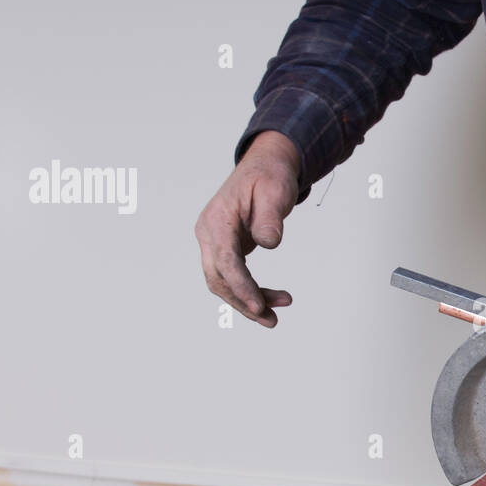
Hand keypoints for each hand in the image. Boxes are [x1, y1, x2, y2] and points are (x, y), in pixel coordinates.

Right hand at [194, 130, 299, 327]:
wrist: (266, 165)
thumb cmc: (270, 176)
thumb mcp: (275, 191)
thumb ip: (270, 217)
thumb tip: (269, 244)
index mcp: (217, 219)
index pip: (225, 260)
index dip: (241, 286)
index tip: (258, 306)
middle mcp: (209, 233)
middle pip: (219, 278)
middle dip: (244, 302)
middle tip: (272, 320)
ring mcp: (215, 241)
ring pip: (224, 282)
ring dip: (247, 301)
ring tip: (275, 317)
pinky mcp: (226, 248)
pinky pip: (233, 276)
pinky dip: (250, 290)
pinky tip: (270, 300)